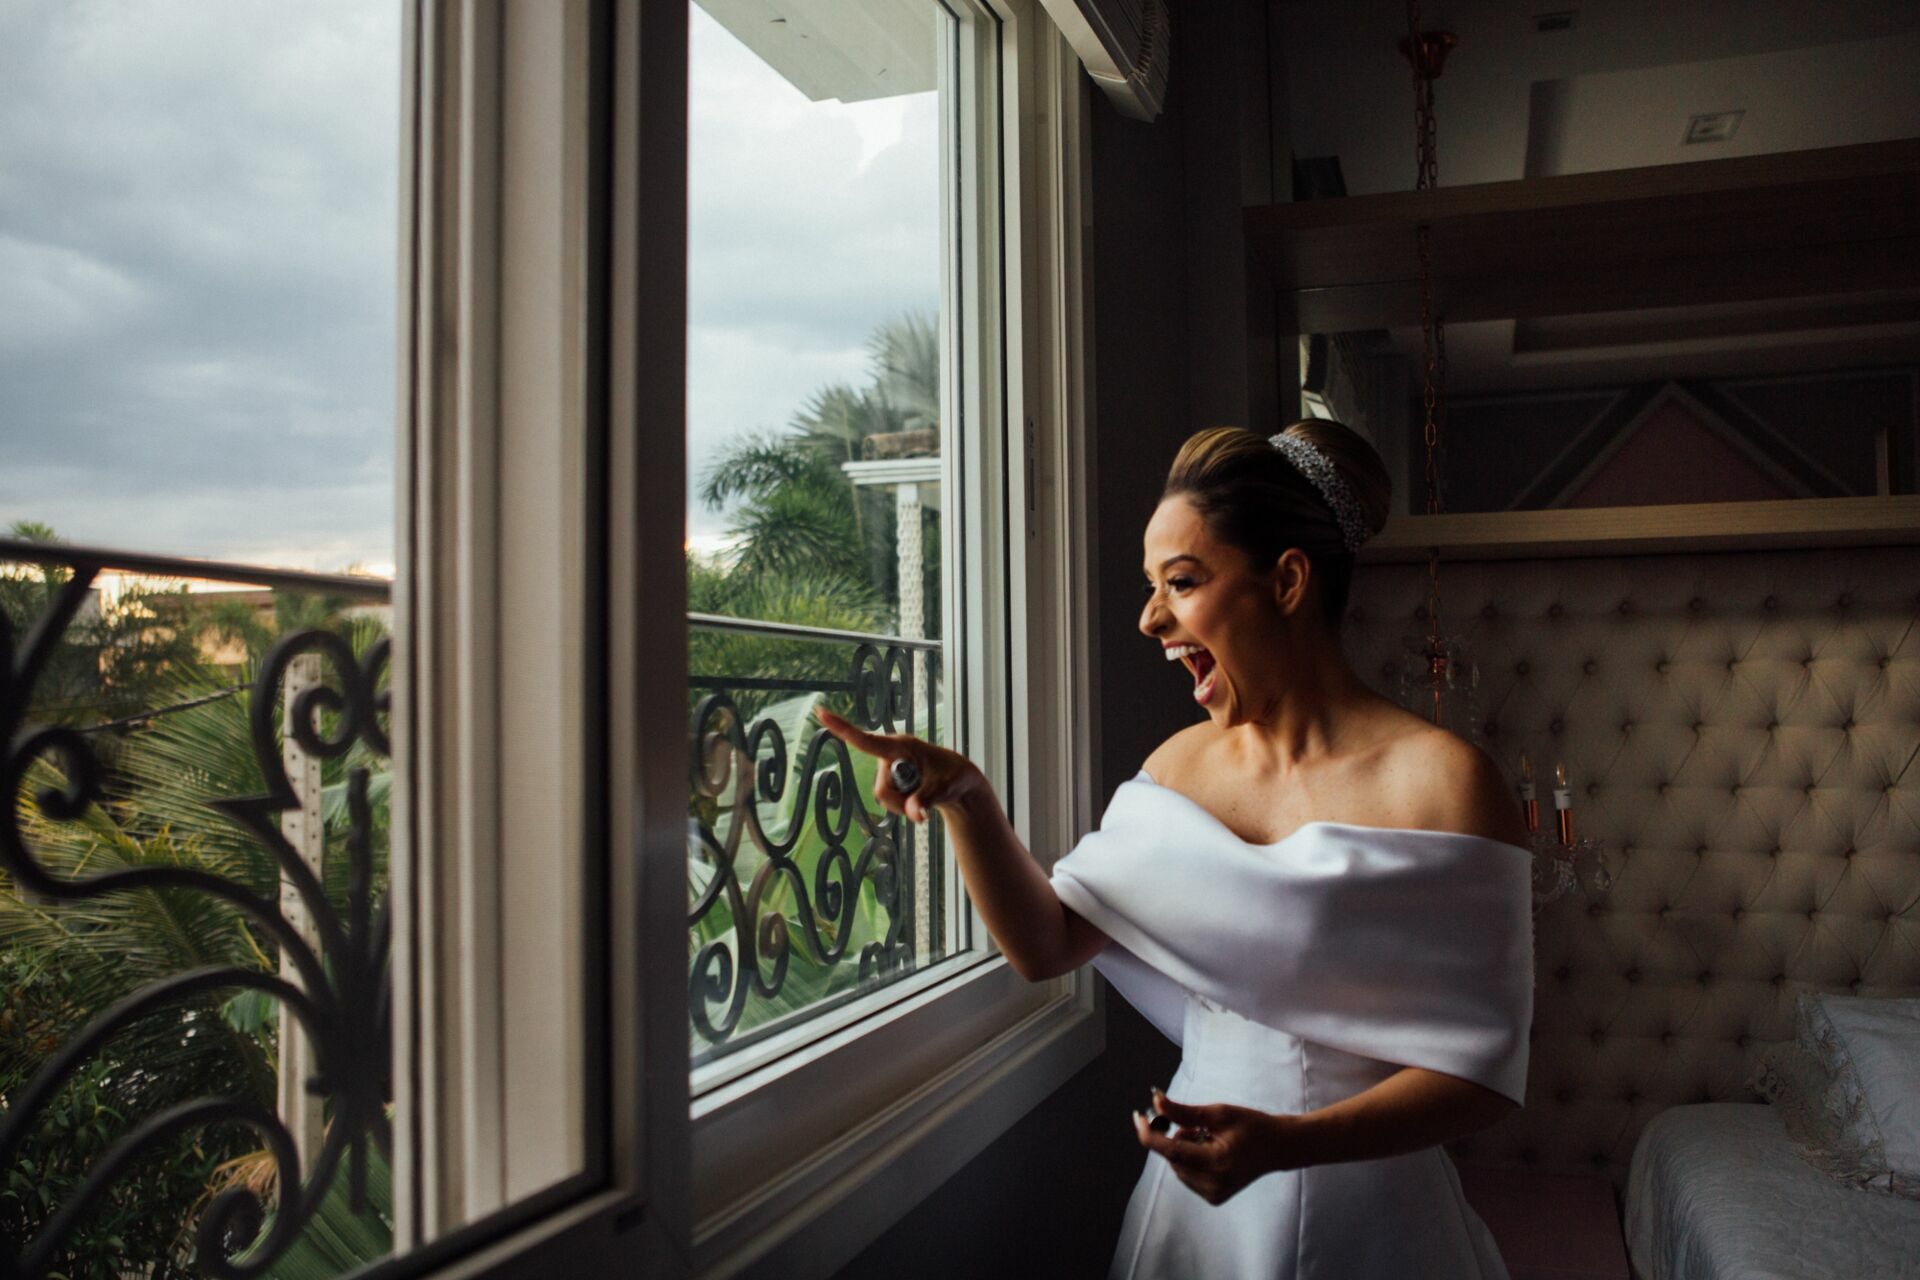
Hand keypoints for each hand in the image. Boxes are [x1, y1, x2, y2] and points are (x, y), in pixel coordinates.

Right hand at [813, 706, 980, 823]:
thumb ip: (927, 800)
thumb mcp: (946, 789)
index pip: (866, 740)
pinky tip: (919, 797)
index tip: (821, 713)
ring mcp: (889, 767)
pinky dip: (903, 805)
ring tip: (926, 794)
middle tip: (928, 799)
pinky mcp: (890, 777)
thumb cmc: (955, 778)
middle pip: (882, 789)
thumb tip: (913, 814)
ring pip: (884, 797)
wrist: (959, 782)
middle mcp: (890, 755)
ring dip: (904, 804)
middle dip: (902, 802)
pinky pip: (888, 799)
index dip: (842, 729)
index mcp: (901, 745)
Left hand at [1131, 1087, 1307, 1206]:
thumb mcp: (1218, 1113)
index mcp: (1217, 1162)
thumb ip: (1184, 1111)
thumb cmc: (1252, 1126)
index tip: (1138, 1117)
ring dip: (1183, 1149)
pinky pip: (1187, 1175)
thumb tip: (1155, 1101)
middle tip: (1195, 1124)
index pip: (1172, 1151)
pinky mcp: (1214, 1198)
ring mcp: (1214, 1194)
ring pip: (1177, 1167)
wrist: (1278, 1148)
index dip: (1150, 1133)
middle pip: (1173, 1158)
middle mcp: (1214, 1184)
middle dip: (1174, 1137)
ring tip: (1209, 1139)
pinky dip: (1190, 1160)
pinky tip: (1211, 1152)